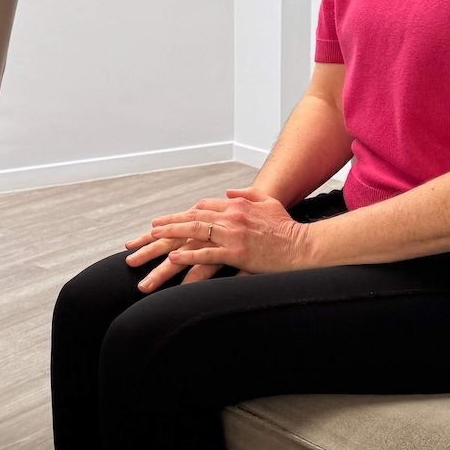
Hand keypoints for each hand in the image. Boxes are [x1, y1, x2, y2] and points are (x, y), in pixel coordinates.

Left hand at [124, 188, 309, 291]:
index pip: (202, 207)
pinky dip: (189, 254)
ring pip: (193, 233)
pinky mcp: (237, 252)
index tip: (165, 221)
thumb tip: (229, 192)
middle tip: (146, 234)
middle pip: (191, 219)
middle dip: (166, 226)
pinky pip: (208, 253)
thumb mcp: (267, 203)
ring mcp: (233, 234)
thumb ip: (247, 195)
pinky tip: (174, 257)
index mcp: (235, 206)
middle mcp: (230, 217)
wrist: (303, 246)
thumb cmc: (287, 227)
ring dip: (169, 238)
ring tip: (150, 244)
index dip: (182, 214)